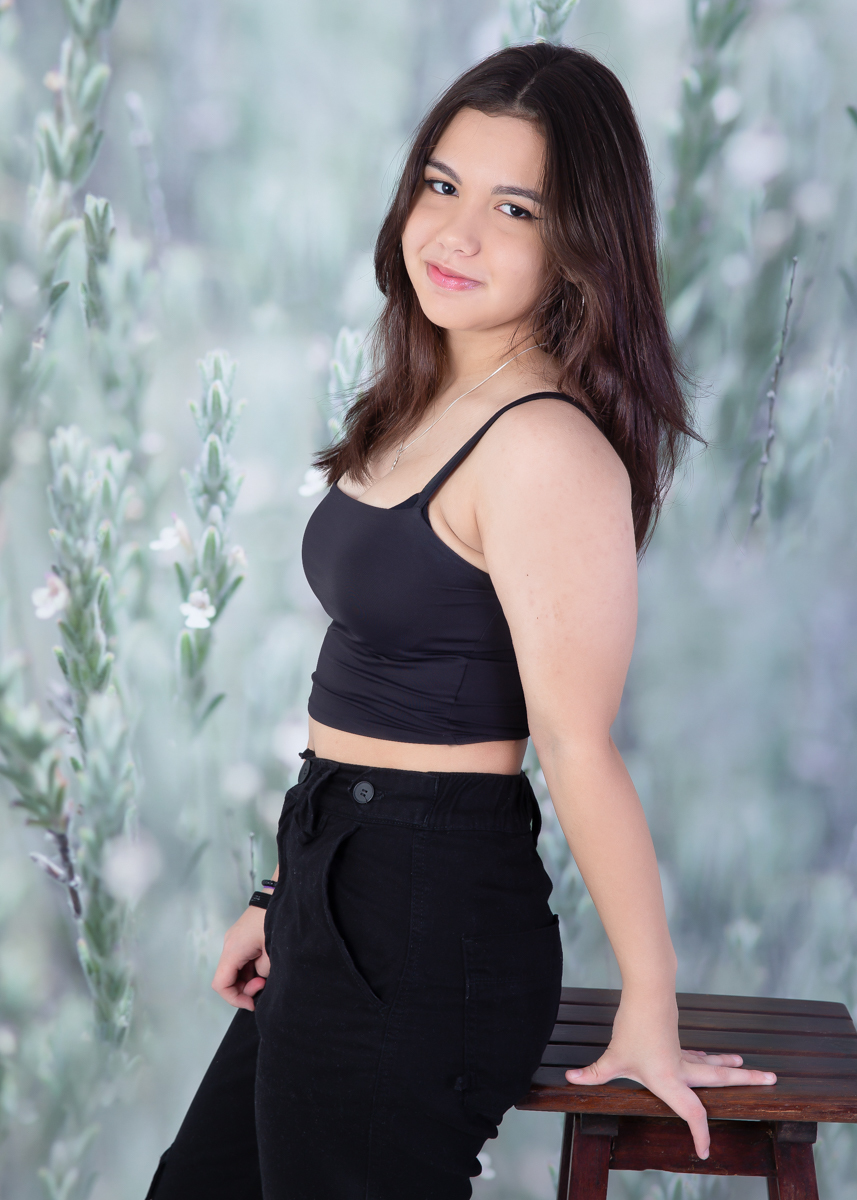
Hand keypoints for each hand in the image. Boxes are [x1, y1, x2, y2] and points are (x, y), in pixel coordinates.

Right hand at [211, 905, 269, 1010]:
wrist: (280, 895)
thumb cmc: (275, 920)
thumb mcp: (272, 952)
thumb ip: (264, 971)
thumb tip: (260, 977)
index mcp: (233, 950)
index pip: (221, 984)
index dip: (235, 999)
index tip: (253, 1002)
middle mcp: (229, 945)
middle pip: (227, 979)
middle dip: (245, 989)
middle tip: (265, 984)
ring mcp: (235, 940)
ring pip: (235, 971)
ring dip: (249, 978)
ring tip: (267, 973)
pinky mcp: (242, 938)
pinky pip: (242, 961)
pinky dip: (251, 968)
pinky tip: (265, 964)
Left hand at [565, 996, 776, 1158]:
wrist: (648, 990)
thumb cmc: (633, 1027)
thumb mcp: (613, 1055)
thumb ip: (593, 1072)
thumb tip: (569, 1079)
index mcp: (671, 1079)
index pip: (692, 1112)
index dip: (699, 1133)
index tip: (704, 1152)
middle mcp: (683, 1068)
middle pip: (720, 1081)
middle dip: (747, 1083)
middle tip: (773, 1081)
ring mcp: (683, 1052)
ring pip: (714, 1065)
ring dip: (735, 1071)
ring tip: (756, 1071)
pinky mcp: (678, 1040)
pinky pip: (701, 1056)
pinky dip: (714, 1061)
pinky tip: (719, 1060)